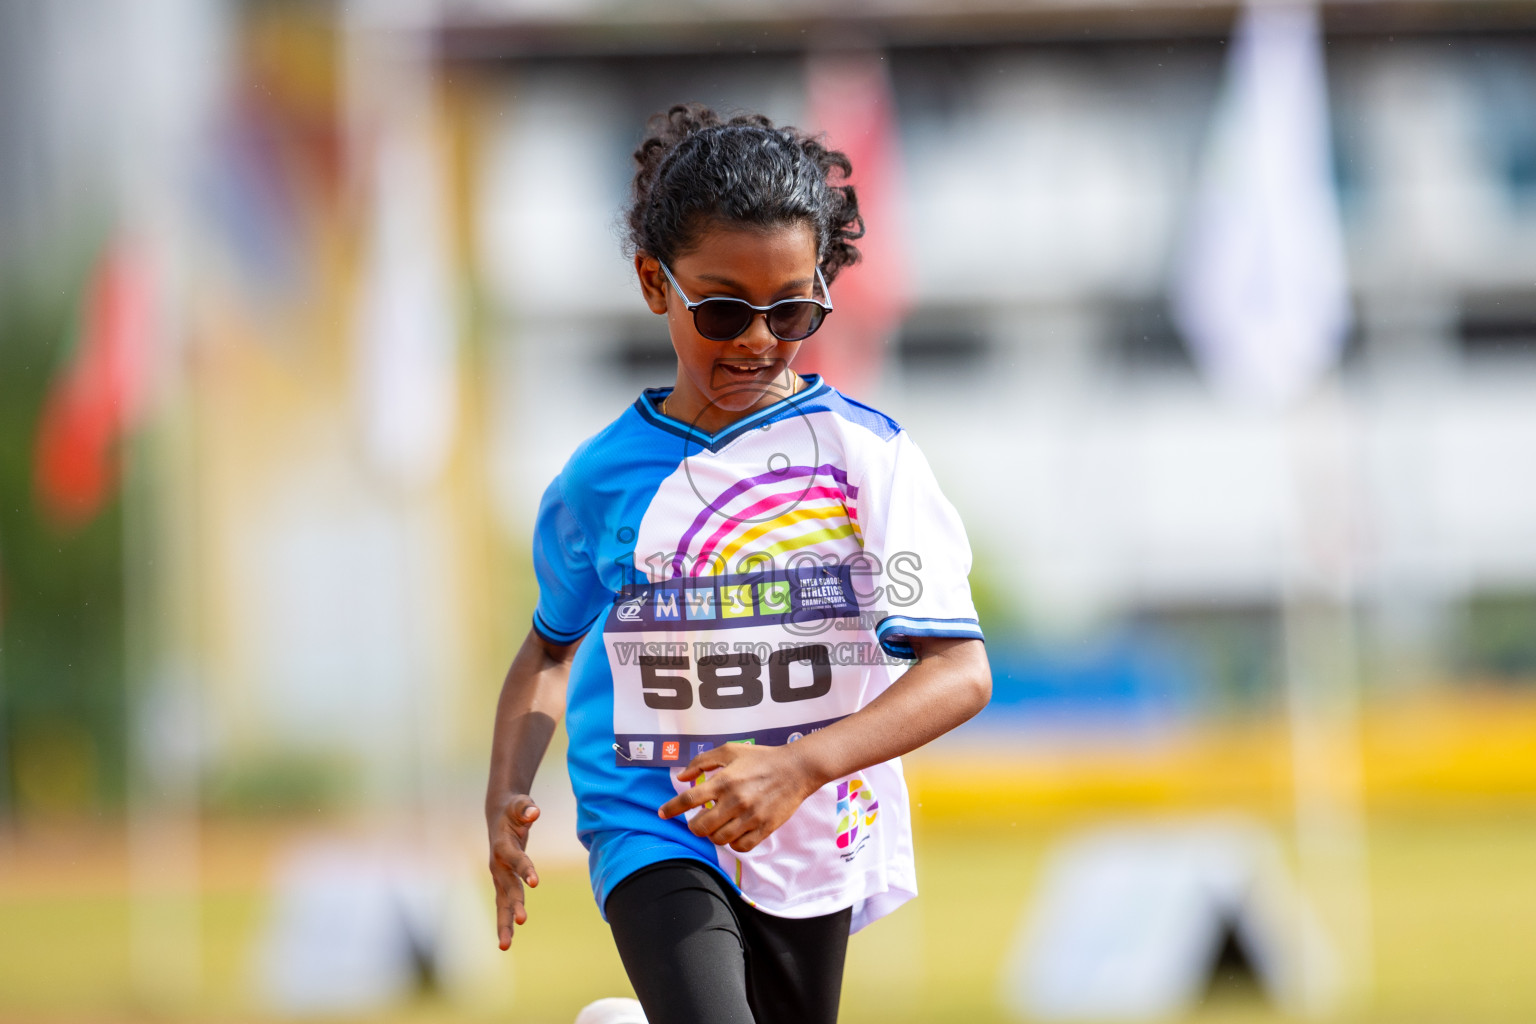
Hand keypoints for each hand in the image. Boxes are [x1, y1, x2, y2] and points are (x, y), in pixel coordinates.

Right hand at [487, 795, 540, 949]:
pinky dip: (505, 922)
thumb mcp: (520, 804)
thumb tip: (534, 812)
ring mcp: (499, 876)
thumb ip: (526, 808)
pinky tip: (506, 941)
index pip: (516, 859)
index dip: (525, 869)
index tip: (535, 882)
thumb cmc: (513, 810)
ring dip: (504, 923)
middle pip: (507, 887)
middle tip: (523, 921)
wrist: (497, 815)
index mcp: (503, 846)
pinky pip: (503, 905)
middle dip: (514, 904)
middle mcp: (498, 865)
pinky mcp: (502, 883)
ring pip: (501, 903)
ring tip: (505, 945)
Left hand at [658, 743, 819, 852]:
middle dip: (693, 825)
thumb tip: (682, 777)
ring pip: (719, 839)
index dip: (671, 808)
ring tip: (716, 825)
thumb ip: (703, 762)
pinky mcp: (764, 828)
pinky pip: (740, 846)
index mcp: (724, 781)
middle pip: (700, 826)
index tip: (662, 813)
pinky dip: (732, 843)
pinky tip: (732, 833)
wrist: (796, 769)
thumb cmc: (761, 758)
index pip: (688, 799)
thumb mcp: (730, 751)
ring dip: (712, 834)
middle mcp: (735, 801)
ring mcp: (750, 817)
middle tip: (698, 819)